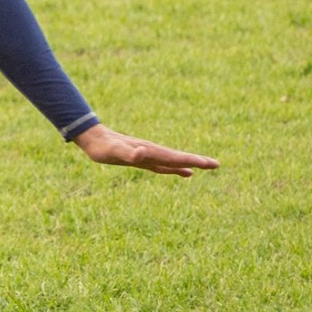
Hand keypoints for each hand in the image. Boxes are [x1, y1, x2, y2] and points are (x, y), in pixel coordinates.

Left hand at [74, 124, 217, 177]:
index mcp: (151, 151)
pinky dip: (176, 169)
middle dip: (198, 161)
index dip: (193, 161)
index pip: (176, 157)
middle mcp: (152, 152)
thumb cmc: (104, 147)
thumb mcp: (114, 152)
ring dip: (190, 164)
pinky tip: (185, 173)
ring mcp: (149, 155)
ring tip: (206, 167)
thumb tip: (142, 153)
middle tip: (217, 164)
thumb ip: (128, 153)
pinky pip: (164, 165)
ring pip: (174, 161)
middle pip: (179, 158)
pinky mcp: (143, 159)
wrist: (94, 138)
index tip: (211, 163)